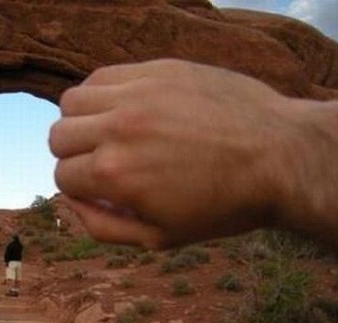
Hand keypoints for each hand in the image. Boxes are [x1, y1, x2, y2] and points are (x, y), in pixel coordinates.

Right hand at [49, 59, 323, 248]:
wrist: (279, 158)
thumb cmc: (221, 205)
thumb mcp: (159, 237)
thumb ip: (102, 227)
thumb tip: (69, 204)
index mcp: (113, 175)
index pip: (61, 176)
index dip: (79, 188)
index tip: (101, 189)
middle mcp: (117, 129)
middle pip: (57, 137)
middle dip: (72, 156)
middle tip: (102, 162)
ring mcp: (136, 94)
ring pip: (72, 102)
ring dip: (81, 121)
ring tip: (109, 132)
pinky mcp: (157, 70)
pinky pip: (102, 76)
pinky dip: (102, 94)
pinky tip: (124, 109)